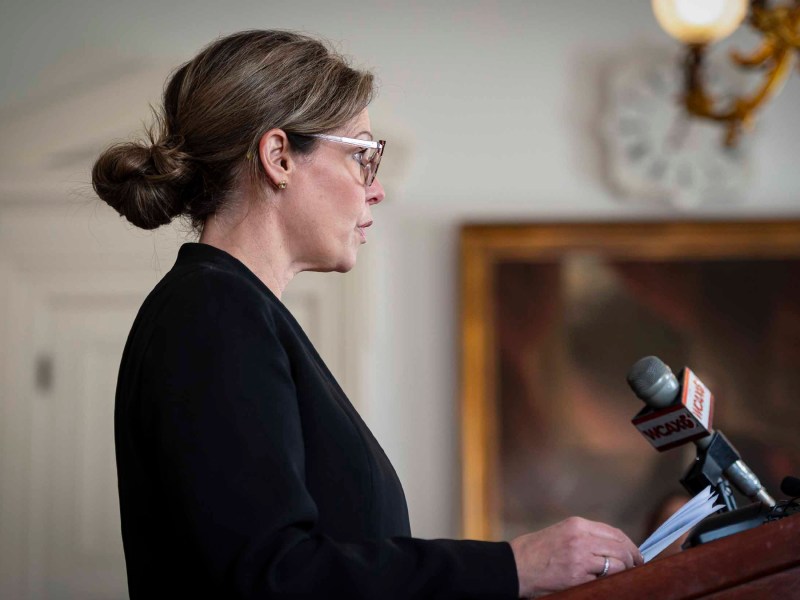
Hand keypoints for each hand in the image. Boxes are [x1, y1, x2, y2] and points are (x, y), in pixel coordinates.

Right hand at [509, 516, 643, 597]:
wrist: (516, 566)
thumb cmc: (536, 551)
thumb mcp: (561, 532)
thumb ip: (585, 535)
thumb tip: (612, 546)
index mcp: (577, 524)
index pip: (614, 532)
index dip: (629, 545)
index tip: (636, 554)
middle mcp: (580, 537)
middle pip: (620, 547)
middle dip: (632, 559)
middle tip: (635, 567)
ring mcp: (580, 557)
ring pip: (616, 563)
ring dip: (623, 571)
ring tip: (623, 576)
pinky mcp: (577, 576)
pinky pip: (604, 578)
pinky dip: (609, 580)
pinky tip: (608, 582)